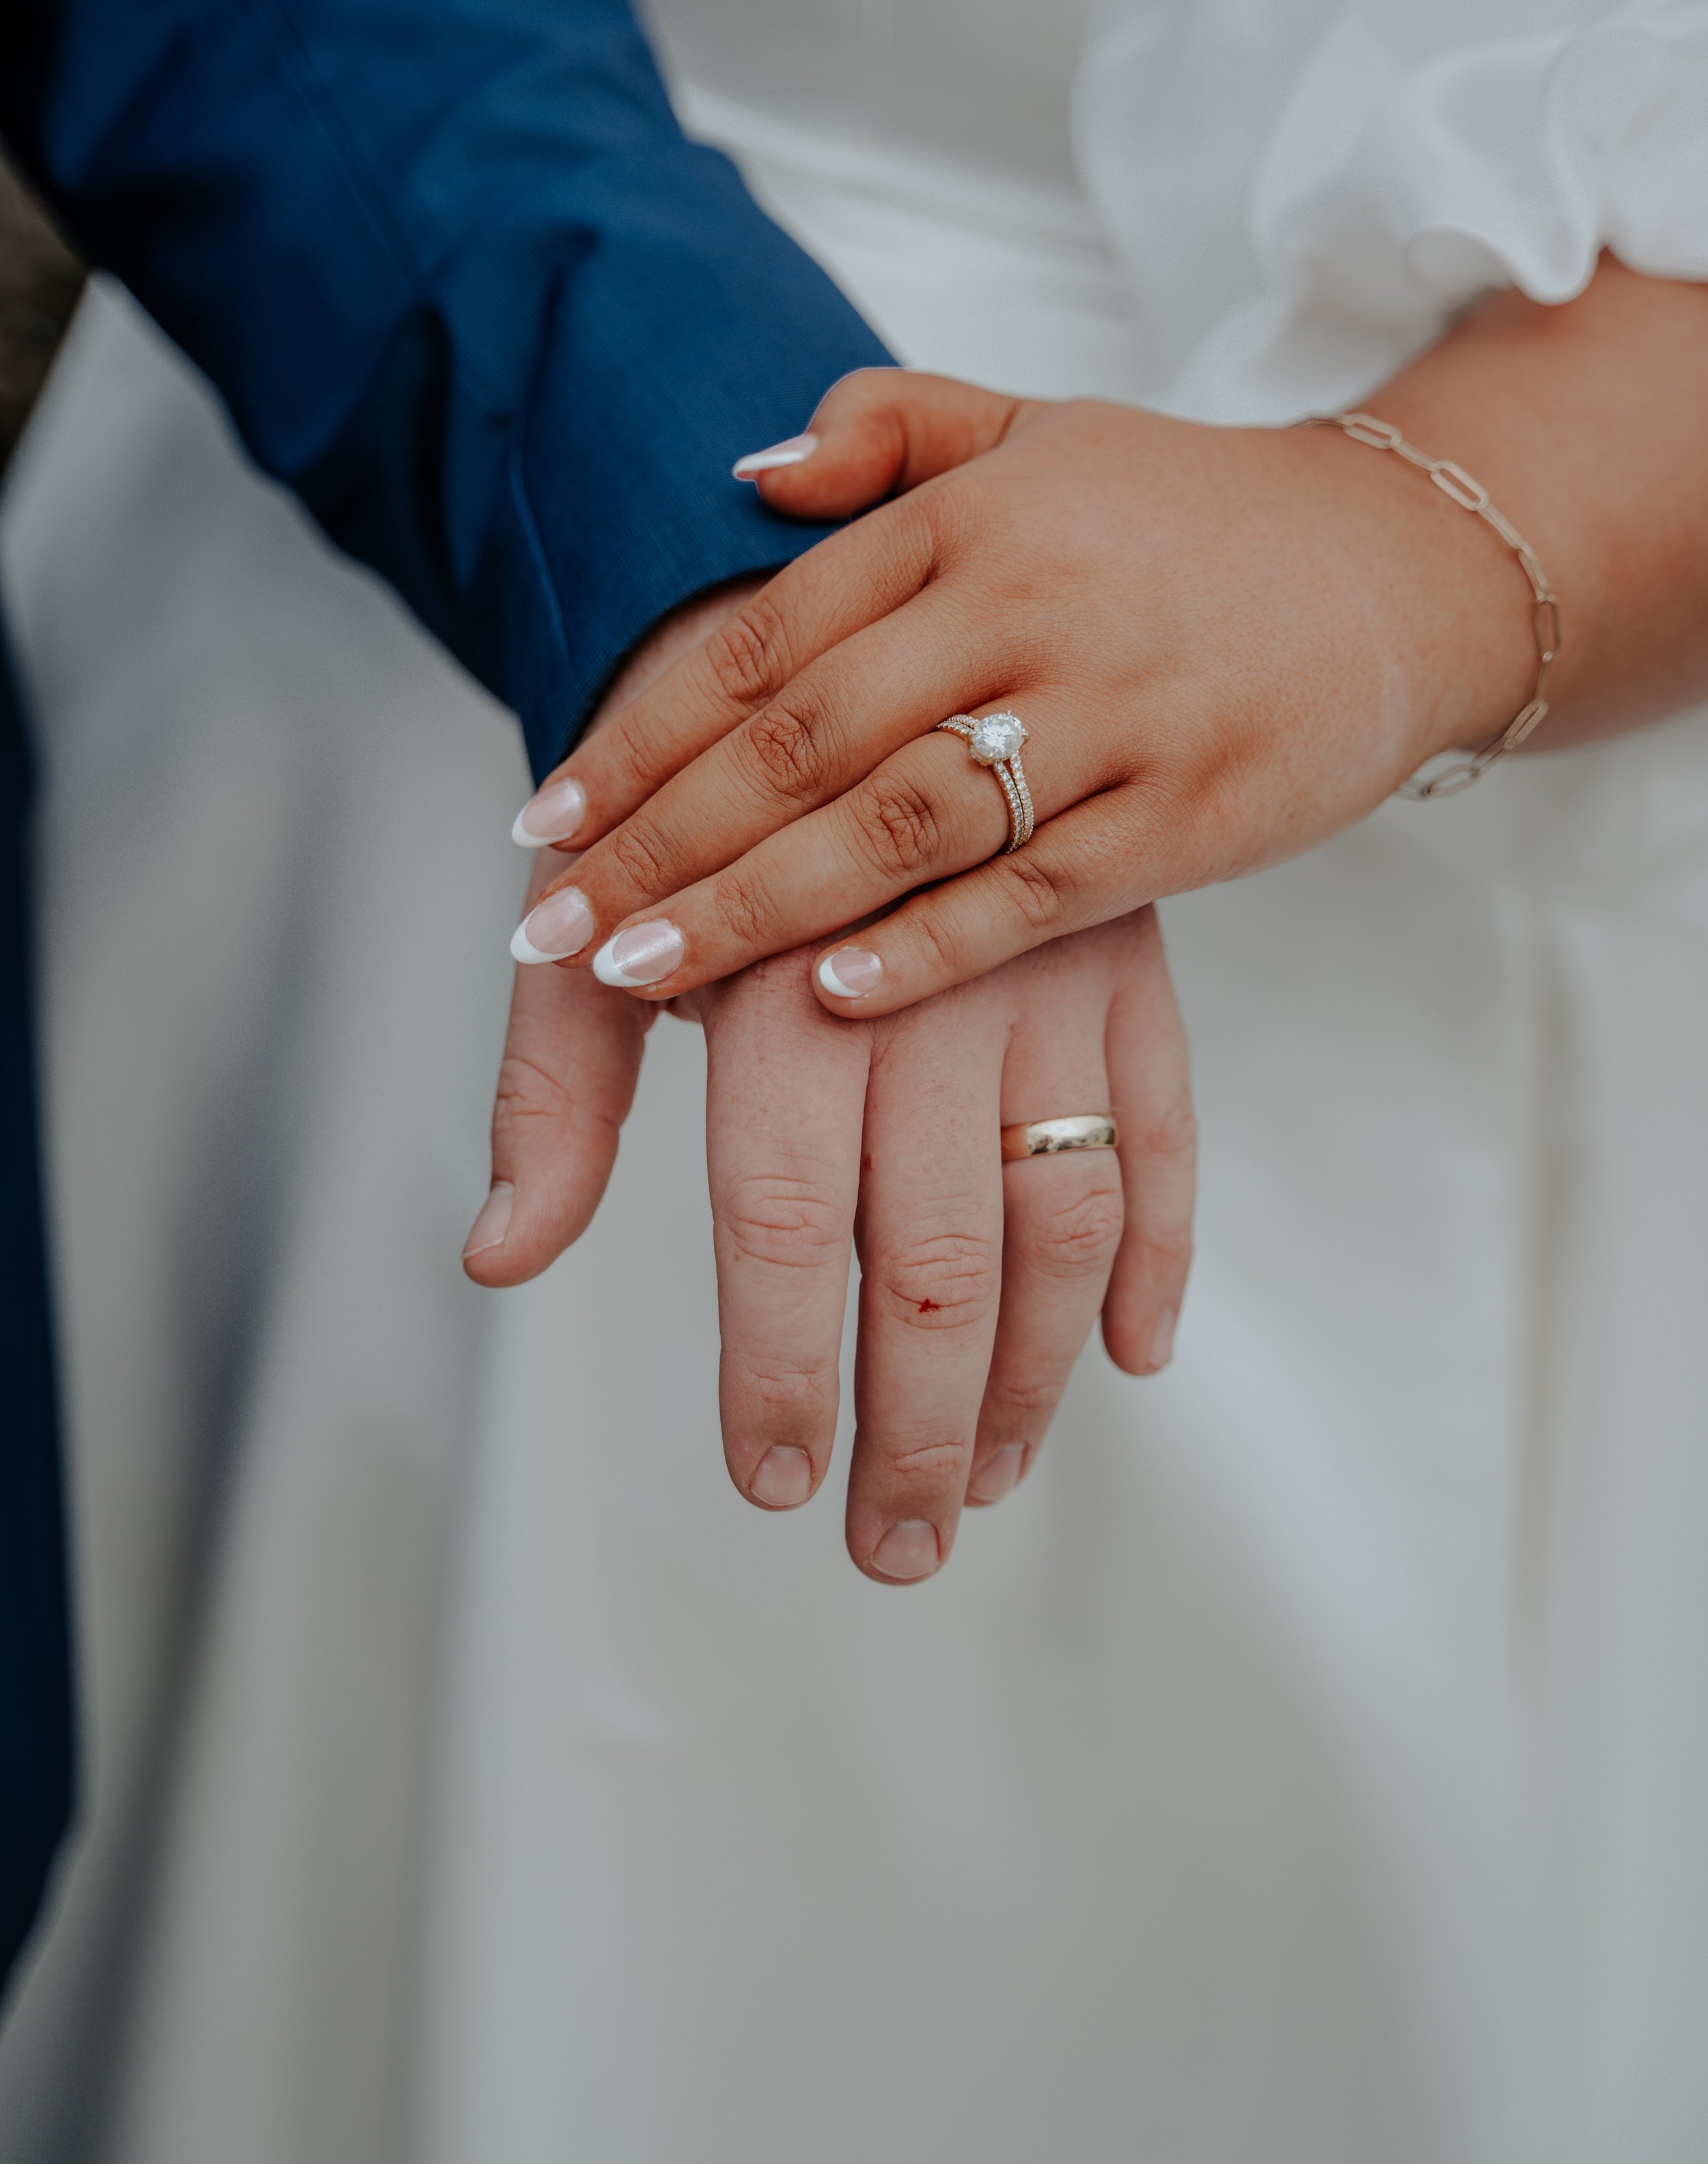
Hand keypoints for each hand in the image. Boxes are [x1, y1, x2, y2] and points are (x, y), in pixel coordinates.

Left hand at [465, 890, 1193, 1580]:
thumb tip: (497, 1257)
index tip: (773, 1480)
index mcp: (781, 983)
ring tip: (993, 1480)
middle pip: (935, 1256)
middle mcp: (927, 984)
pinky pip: (1171, 1132)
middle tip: (894, 1545)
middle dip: (918, 1428)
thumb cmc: (686, 819)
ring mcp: (1048, 975)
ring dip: (1038, 1374)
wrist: (817, 641)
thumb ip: (549, 1095)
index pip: (786, 1224)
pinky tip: (1132, 1357)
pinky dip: (1164, 1253)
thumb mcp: (587, 931)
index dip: (783, 1370)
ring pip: (1063, 1219)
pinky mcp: (1129, 964)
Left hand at [502, 366, 1533, 1017]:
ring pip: (898, 823)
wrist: (1407, 562)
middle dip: (658, 842)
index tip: (540, 824)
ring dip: (753, 905)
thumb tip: (739, 476)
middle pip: (801, 743)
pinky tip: (822, 998)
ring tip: (632, 974)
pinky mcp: (1192, 812)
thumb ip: (885, 432)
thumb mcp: (1034, 430)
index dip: (637, 736)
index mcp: (966, 518)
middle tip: (546, 928)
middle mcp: (1025, 607)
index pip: (761, 642)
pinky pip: (1033, 893)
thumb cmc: (1187, 517)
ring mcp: (1114, 713)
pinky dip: (925, 948)